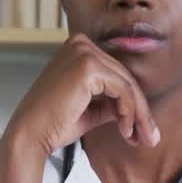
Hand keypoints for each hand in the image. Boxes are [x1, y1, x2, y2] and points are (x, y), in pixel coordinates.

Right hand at [7, 33, 160, 157]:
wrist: (31, 134)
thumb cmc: (53, 123)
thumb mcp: (91, 109)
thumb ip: (112, 103)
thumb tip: (135, 109)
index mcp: (78, 49)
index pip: (116, 74)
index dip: (132, 103)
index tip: (140, 130)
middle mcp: (81, 44)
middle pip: (125, 78)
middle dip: (140, 111)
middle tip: (150, 137)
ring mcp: (84, 52)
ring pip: (128, 85)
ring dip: (138, 114)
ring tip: (141, 138)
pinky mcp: (89, 66)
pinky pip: (123, 89)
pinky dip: (129, 112)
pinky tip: (126, 130)